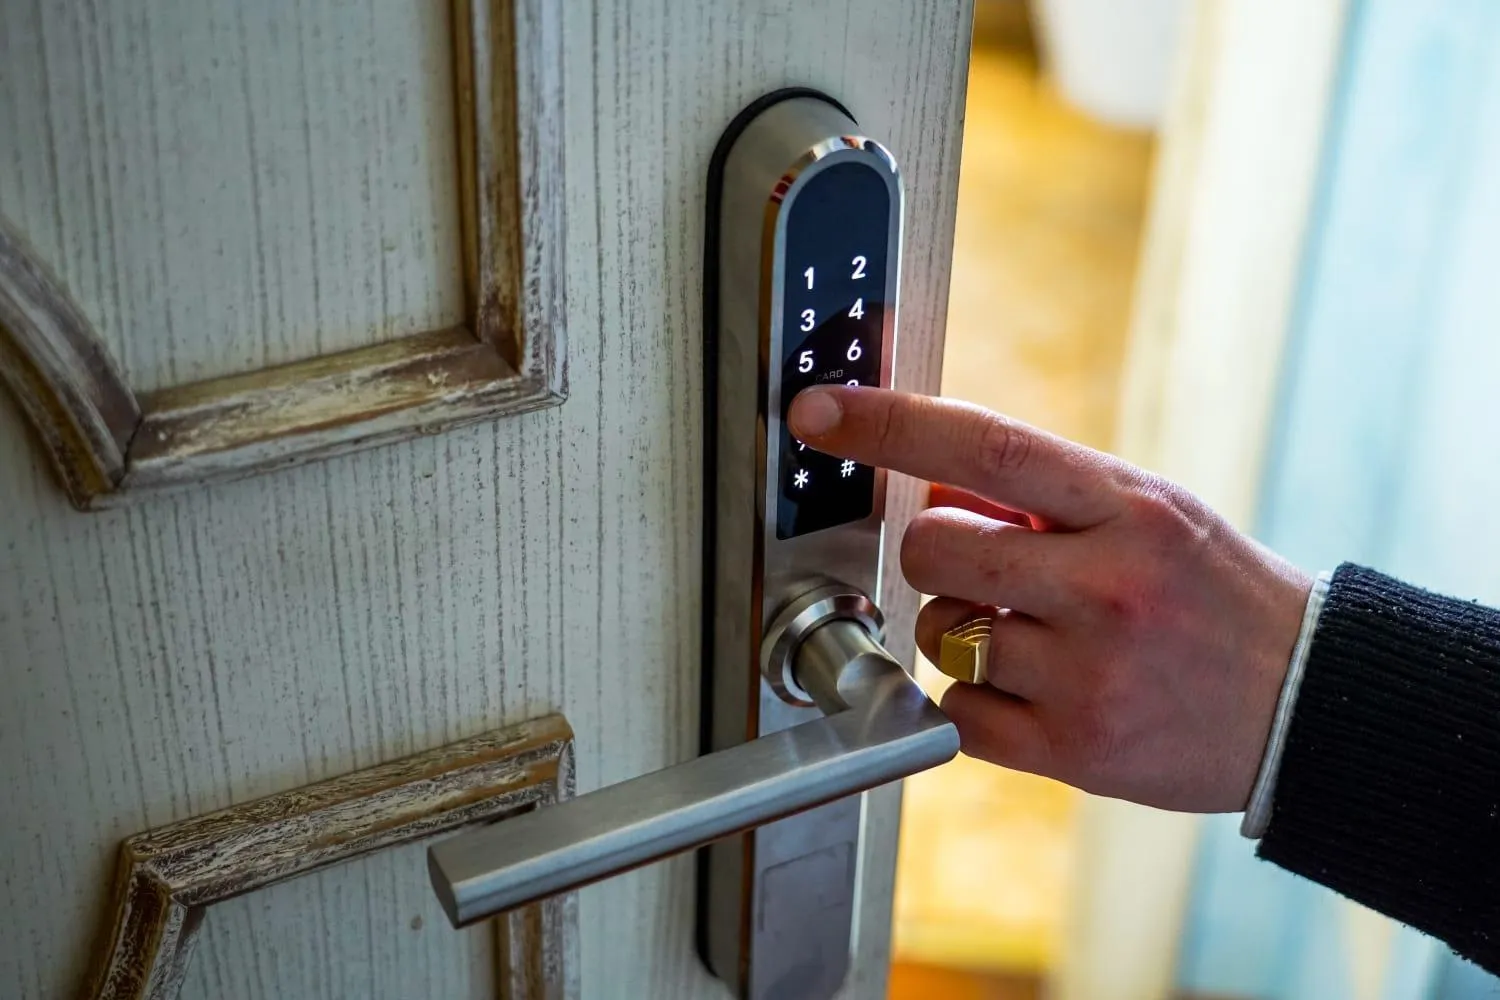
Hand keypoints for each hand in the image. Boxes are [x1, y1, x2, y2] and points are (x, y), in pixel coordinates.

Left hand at [788, 386, 1311, 812]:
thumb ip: (1043, 496)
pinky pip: (954, 712)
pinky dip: (974, 701)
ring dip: (962, 630)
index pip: (985, 444)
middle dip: (936, 551)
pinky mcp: (1074, 749)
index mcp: (1129, 507)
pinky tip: (1035, 691)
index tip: (819, 411)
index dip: (888, 421)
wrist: (1305, 704)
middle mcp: (1106, 584)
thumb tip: (927, 480)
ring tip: (1038, 638)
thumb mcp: (1151, 513)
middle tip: (988, 568)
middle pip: (931, 544)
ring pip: (939, 632)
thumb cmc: (1214, 596)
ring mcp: (1088, 671)